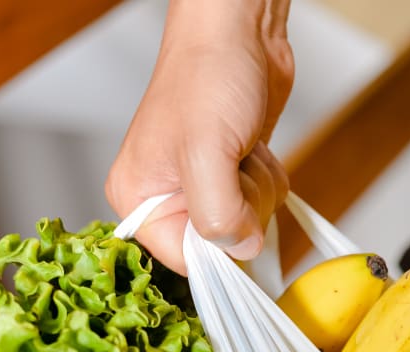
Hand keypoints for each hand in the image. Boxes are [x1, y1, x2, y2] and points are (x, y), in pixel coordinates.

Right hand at [106, 0, 292, 274]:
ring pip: (249, 224)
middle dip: (244, 207)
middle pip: (222, 246)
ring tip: (241, 147)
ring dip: (260, 188)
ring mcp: (203, 186)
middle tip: (233, 163)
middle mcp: (167, 198)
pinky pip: (263, 202)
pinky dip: (269, 177)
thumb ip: (217, 216)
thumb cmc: (207, 74)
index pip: (184, 262)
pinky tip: (253, 146)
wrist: (239, 32)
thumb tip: (240, 250)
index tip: (236, 215)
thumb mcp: (206, 153)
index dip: (220, 250)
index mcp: (140, 200)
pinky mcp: (233, 174)